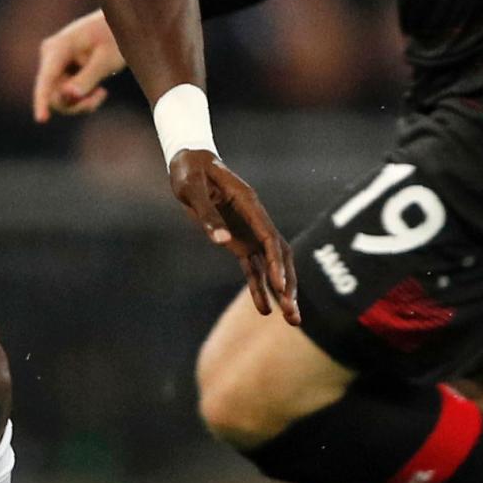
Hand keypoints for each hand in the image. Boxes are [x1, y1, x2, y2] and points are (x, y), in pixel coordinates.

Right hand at [32, 9, 124, 119]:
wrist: (117, 24)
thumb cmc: (114, 38)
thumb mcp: (106, 60)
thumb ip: (87, 78)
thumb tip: (69, 96)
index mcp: (59, 47)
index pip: (46, 78)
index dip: (42, 100)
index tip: (41, 119)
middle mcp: (50, 55)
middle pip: (52, 93)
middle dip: (75, 103)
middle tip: (101, 96)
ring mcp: (53, 63)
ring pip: (58, 97)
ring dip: (80, 102)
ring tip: (101, 93)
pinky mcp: (59, 70)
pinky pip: (63, 94)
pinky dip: (81, 99)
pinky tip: (98, 90)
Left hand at [171, 150, 301, 323]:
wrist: (189, 162)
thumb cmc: (190, 171)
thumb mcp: (192, 189)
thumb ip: (207, 215)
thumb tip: (222, 241)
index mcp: (249, 204)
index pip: (269, 237)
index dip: (277, 263)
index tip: (281, 287)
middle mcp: (255, 220)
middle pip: (279, 256)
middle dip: (288, 285)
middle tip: (293, 314)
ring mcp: (249, 232)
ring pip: (271, 266)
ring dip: (280, 291)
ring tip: (292, 320)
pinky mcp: (239, 241)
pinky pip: (253, 268)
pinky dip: (259, 287)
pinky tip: (265, 309)